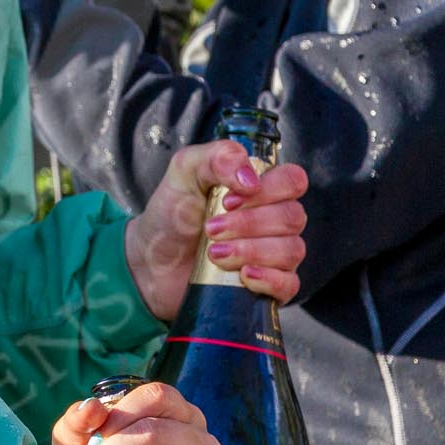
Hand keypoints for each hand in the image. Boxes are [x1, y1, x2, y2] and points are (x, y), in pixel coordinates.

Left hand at [124, 140, 307, 319]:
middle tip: (211, 228)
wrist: (151, 261)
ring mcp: (274, 254)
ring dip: (251, 250)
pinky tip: (243, 275)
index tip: (229, 200)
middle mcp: (273, 219)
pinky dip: (269, 279)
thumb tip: (251, 178)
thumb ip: (217, 158)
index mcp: (259, 189)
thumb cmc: (170, 214)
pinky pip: (290, 284)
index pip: (293, 181)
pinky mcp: (269, 286)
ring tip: (215, 253)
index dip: (268, 189)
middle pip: (292, 217)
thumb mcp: (184, 172)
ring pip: (291, 250)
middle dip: (248, 223)